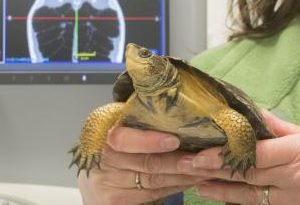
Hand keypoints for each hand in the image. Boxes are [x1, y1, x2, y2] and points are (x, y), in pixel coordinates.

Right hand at [78, 126, 212, 204]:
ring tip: (206, 168)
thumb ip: (141, 116)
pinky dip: (175, 186)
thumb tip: (178, 103)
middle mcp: (103, 157)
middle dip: (179, 161)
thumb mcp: (120, 122)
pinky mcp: (113, 200)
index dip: (150, 141)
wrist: (93, 176)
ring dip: (183, 175)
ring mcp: (106, 181)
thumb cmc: (115, 144)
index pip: (124, 138)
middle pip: (146, 162)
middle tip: (204, 158)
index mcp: (103, 131)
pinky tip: (191, 180)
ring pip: (154, 180)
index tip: (175, 140)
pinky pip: (152, 194)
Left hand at [180, 110, 299, 204]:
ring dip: (220, 189)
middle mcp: (294, 180)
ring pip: (248, 196)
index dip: (226, 153)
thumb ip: (282, 128)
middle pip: (246, 175)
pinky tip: (221, 195)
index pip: (255, 154)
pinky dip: (240, 200)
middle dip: (214, 170)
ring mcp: (294, 200)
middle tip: (185, 164)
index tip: (201, 149)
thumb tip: (254, 113)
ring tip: (194, 183)